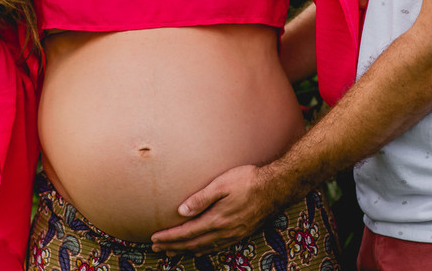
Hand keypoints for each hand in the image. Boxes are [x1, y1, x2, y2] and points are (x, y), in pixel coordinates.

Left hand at [150, 165, 277, 253]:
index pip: (187, 232)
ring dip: (186, 250)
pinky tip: (199, 249)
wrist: (276, 187)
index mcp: (217, 219)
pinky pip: (217, 247)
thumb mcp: (222, 184)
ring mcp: (233, 235)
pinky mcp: (241, 234)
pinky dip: (203, 250)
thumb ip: (201, 198)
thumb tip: (181, 211)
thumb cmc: (248, 180)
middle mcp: (224, 232)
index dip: (169, 237)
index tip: (154, 238)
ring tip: (172, 250)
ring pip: (204, 248)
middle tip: (156, 247)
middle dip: (173, 246)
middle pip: (193, 244)